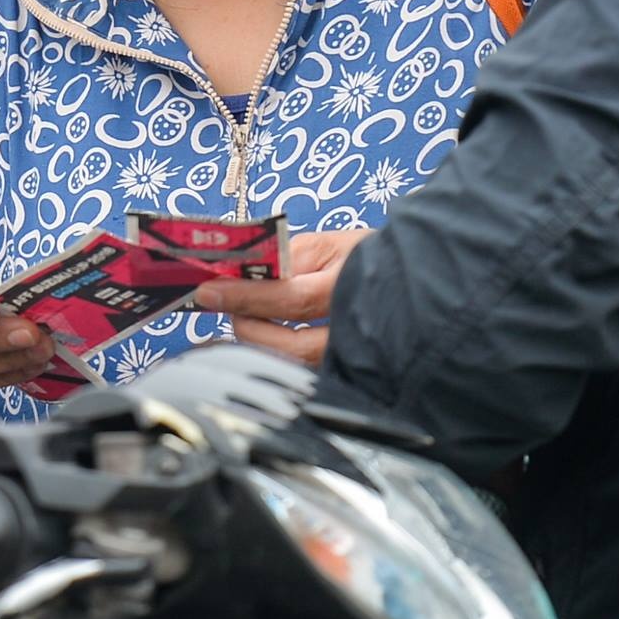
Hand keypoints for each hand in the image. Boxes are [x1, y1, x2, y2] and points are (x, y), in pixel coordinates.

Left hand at [194, 230, 374, 367]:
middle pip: (288, 347)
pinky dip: (276, 354)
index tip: (209, 291)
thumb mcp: (331, 244)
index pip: (291, 299)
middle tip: (228, 303)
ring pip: (292, 366)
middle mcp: (355, 333)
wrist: (409, 285)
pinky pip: (301, 371)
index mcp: (352, 288)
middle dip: (247, 324)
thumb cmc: (369, 260)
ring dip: (258, 340)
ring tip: (247, 316)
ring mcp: (352, 360)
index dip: (246, 297)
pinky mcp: (345, 375)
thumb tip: (241, 274)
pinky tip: (265, 336)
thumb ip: (287, 258)